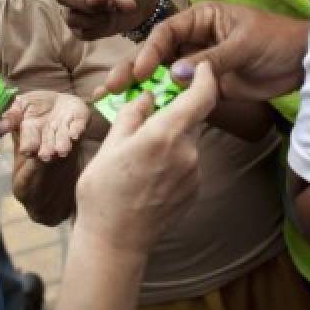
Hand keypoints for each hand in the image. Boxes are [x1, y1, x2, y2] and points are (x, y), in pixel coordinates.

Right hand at [5, 91, 93, 161]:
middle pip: (47, 144)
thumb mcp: (20, 105)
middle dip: (47, 149)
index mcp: (32, 133)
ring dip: (62, 143)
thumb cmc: (35, 105)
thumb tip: (2, 123)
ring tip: (62, 150)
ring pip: (63, 138)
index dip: (28, 145)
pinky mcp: (80, 120)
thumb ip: (13, 115)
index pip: (29, 142)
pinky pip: (79, 126)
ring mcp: (65, 129)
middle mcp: (49, 135)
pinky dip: (77, 130)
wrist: (58, 101)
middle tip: (46, 155)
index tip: (27, 150)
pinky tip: (74, 134)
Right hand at [55, 0, 159, 40]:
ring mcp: (69, 6)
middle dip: (86, 5)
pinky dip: (100, 30)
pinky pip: (82, 33)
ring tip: (115, 11)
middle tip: (111, 6)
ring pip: (71, 18)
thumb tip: (129, 6)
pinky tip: (110, 21)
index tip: (94, 0)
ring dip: (98, 19)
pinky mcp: (75, 25)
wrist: (135, 0)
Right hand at [74, 63, 218, 256]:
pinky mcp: (194, 190)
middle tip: (148, 118)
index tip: (202, 67)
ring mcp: (193, 174)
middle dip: (173, 113)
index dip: (205, 77)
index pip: (201, 96)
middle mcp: (187, 152)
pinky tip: (149, 175)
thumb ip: (133, 115)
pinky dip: (173, 159)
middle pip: (190, 118)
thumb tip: (148, 97)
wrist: (114, 242)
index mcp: (165, 135)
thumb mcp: (110, 145)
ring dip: (171, 138)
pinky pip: (187, 162)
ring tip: (140, 156)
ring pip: (187, 141)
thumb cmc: (103, 192)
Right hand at [101, 2, 308, 101]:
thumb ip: (211, 59)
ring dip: (142, 88)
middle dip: (134, 69)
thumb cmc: (277, 40)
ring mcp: (199, 64)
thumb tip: (176, 74)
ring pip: (164, 76)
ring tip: (114, 101)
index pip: (166, 33)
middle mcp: (194, 39)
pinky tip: (145, 114)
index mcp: (201, 18)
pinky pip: (181, 94)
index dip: (150, 52)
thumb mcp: (244, 45)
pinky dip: (164, 102)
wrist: (305, 62)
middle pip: (157, 54)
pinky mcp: (208, 86)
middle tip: (109, 87)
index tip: (140, 72)